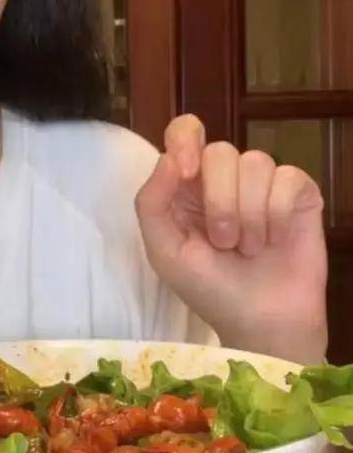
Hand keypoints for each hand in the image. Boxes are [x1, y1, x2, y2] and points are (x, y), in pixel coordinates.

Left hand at [135, 115, 326, 364]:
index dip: (185, 140)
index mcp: (188, 183)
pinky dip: (278, 214)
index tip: (186, 171)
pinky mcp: (300, 192)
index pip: (184, 131)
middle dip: (220, 203)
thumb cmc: (208, 287)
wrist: (260, 321)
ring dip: (249, 216)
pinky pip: (288, 178)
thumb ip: (152, 202)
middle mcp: (225, 176)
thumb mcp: (165, 251)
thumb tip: (168, 158)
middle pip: (220, 152)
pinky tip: (276, 239)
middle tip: (224, 243)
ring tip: (249, 247)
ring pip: (256, 162)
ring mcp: (264, 182)